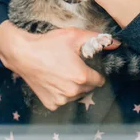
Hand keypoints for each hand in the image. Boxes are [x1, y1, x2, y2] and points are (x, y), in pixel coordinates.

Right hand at [0, 21, 118, 110]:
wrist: (24, 54)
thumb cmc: (49, 44)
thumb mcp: (74, 36)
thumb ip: (96, 39)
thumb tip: (116, 42)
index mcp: (82, 77)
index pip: (100, 80)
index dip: (95, 71)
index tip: (87, 64)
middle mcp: (73, 92)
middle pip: (89, 87)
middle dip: (85, 78)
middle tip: (73, 65)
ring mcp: (62, 100)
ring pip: (76, 95)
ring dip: (74, 86)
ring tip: (62, 71)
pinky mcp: (51, 104)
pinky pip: (63, 100)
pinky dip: (61, 92)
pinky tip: (54, 79)